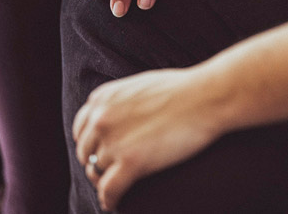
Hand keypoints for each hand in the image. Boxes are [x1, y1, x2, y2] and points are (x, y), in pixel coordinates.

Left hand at [72, 67, 224, 210]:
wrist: (206, 97)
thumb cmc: (183, 89)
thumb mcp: (140, 85)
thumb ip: (121, 101)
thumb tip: (117, 117)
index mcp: (103, 98)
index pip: (81, 128)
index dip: (91, 143)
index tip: (100, 151)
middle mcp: (101, 119)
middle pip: (86, 152)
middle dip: (97, 162)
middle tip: (111, 171)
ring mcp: (114, 141)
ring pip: (97, 172)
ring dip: (105, 181)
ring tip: (115, 188)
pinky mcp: (131, 162)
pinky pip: (109, 190)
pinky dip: (110, 200)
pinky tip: (114, 203)